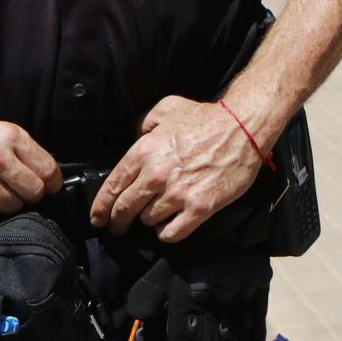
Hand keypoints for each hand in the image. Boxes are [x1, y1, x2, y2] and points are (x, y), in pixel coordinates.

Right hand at [0, 99, 61, 220]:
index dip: (52, 182)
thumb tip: (39, 170)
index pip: (47, 168)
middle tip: (20, 193)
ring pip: (10, 207)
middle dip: (30, 195)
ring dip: (4, 204)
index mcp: (10, 136)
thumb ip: (16, 147)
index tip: (51, 187)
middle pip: (33, 191)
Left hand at [89, 96, 262, 243]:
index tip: (98, 217)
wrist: (243, 127)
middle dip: (117, 221)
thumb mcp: (168, 108)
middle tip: (117, 227)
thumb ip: (144, 123)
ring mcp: (178, 193)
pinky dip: (167, 232)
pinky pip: (172, 232)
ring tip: (155, 215)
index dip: (101, 207)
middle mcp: (156, 175)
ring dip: (149, 220)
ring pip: (148, 221)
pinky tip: (168, 226)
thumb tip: (135, 137)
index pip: (112, 187)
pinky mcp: (199, 207)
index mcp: (144, 152)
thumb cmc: (207, 118)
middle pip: (125, 209)